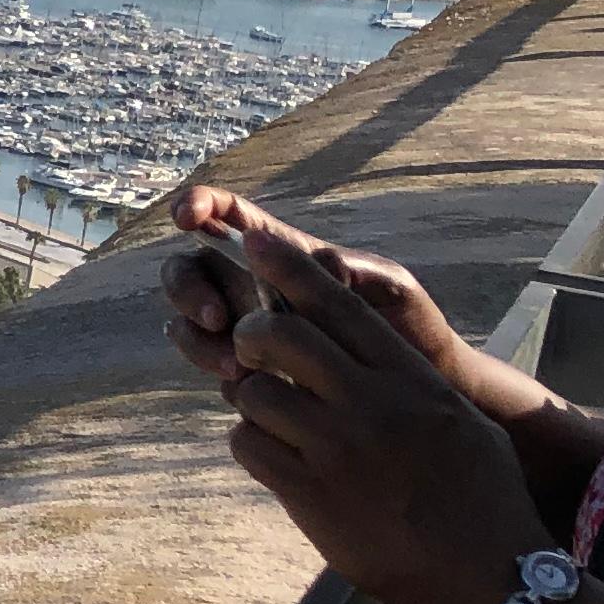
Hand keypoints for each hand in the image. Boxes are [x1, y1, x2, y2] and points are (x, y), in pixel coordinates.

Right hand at [162, 185, 489, 401]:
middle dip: (187, 288)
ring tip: (236, 365)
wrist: (417, 398)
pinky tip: (239, 379)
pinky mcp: (241, 367)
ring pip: (186, 319)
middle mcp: (250, 285)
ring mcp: (241, 327)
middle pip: (189, 268)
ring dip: (195, 337)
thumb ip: (354, 267)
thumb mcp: (394, 288)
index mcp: (283, 252)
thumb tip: (318, 260)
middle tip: (217, 318)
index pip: (228, 216)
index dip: (198, 204)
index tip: (187, 215)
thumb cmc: (410, 331)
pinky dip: (209, 365)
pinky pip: (205, 358)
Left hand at [216, 225, 552, 603]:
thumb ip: (407, 381)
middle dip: (252, 334)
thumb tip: (361, 347)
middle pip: (280, 335)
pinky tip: (274, 456)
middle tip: (248, 346)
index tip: (253, 239)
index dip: (289, 266)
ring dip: (252, 399)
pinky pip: (248, 445)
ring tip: (274, 418)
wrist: (490, 580)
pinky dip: (251, 444)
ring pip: (253, 392)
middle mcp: (373, 406)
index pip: (338, 304)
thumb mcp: (459, 422)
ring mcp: (337, 451)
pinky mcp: (309, 495)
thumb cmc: (482, 500)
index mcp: (412, 380)